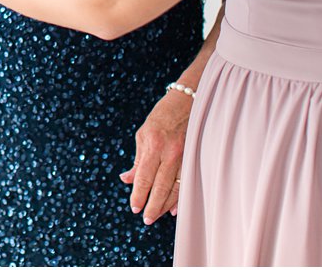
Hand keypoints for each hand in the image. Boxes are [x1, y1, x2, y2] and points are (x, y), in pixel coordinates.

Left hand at [120, 86, 190, 223]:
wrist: (186, 102)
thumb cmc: (160, 118)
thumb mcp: (143, 135)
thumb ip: (137, 161)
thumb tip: (127, 180)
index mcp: (153, 145)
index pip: (144, 177)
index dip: (139, 194)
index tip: (134, 207)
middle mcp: (170, 152)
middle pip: (160, 186)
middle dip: (153, 205)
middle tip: (146, 219)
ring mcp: (184, 156)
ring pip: (176, 187)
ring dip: (166, 204)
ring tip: (157, 215)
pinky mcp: (194, 158)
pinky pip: (187, 182)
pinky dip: (180, 197)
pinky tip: (175, 208)